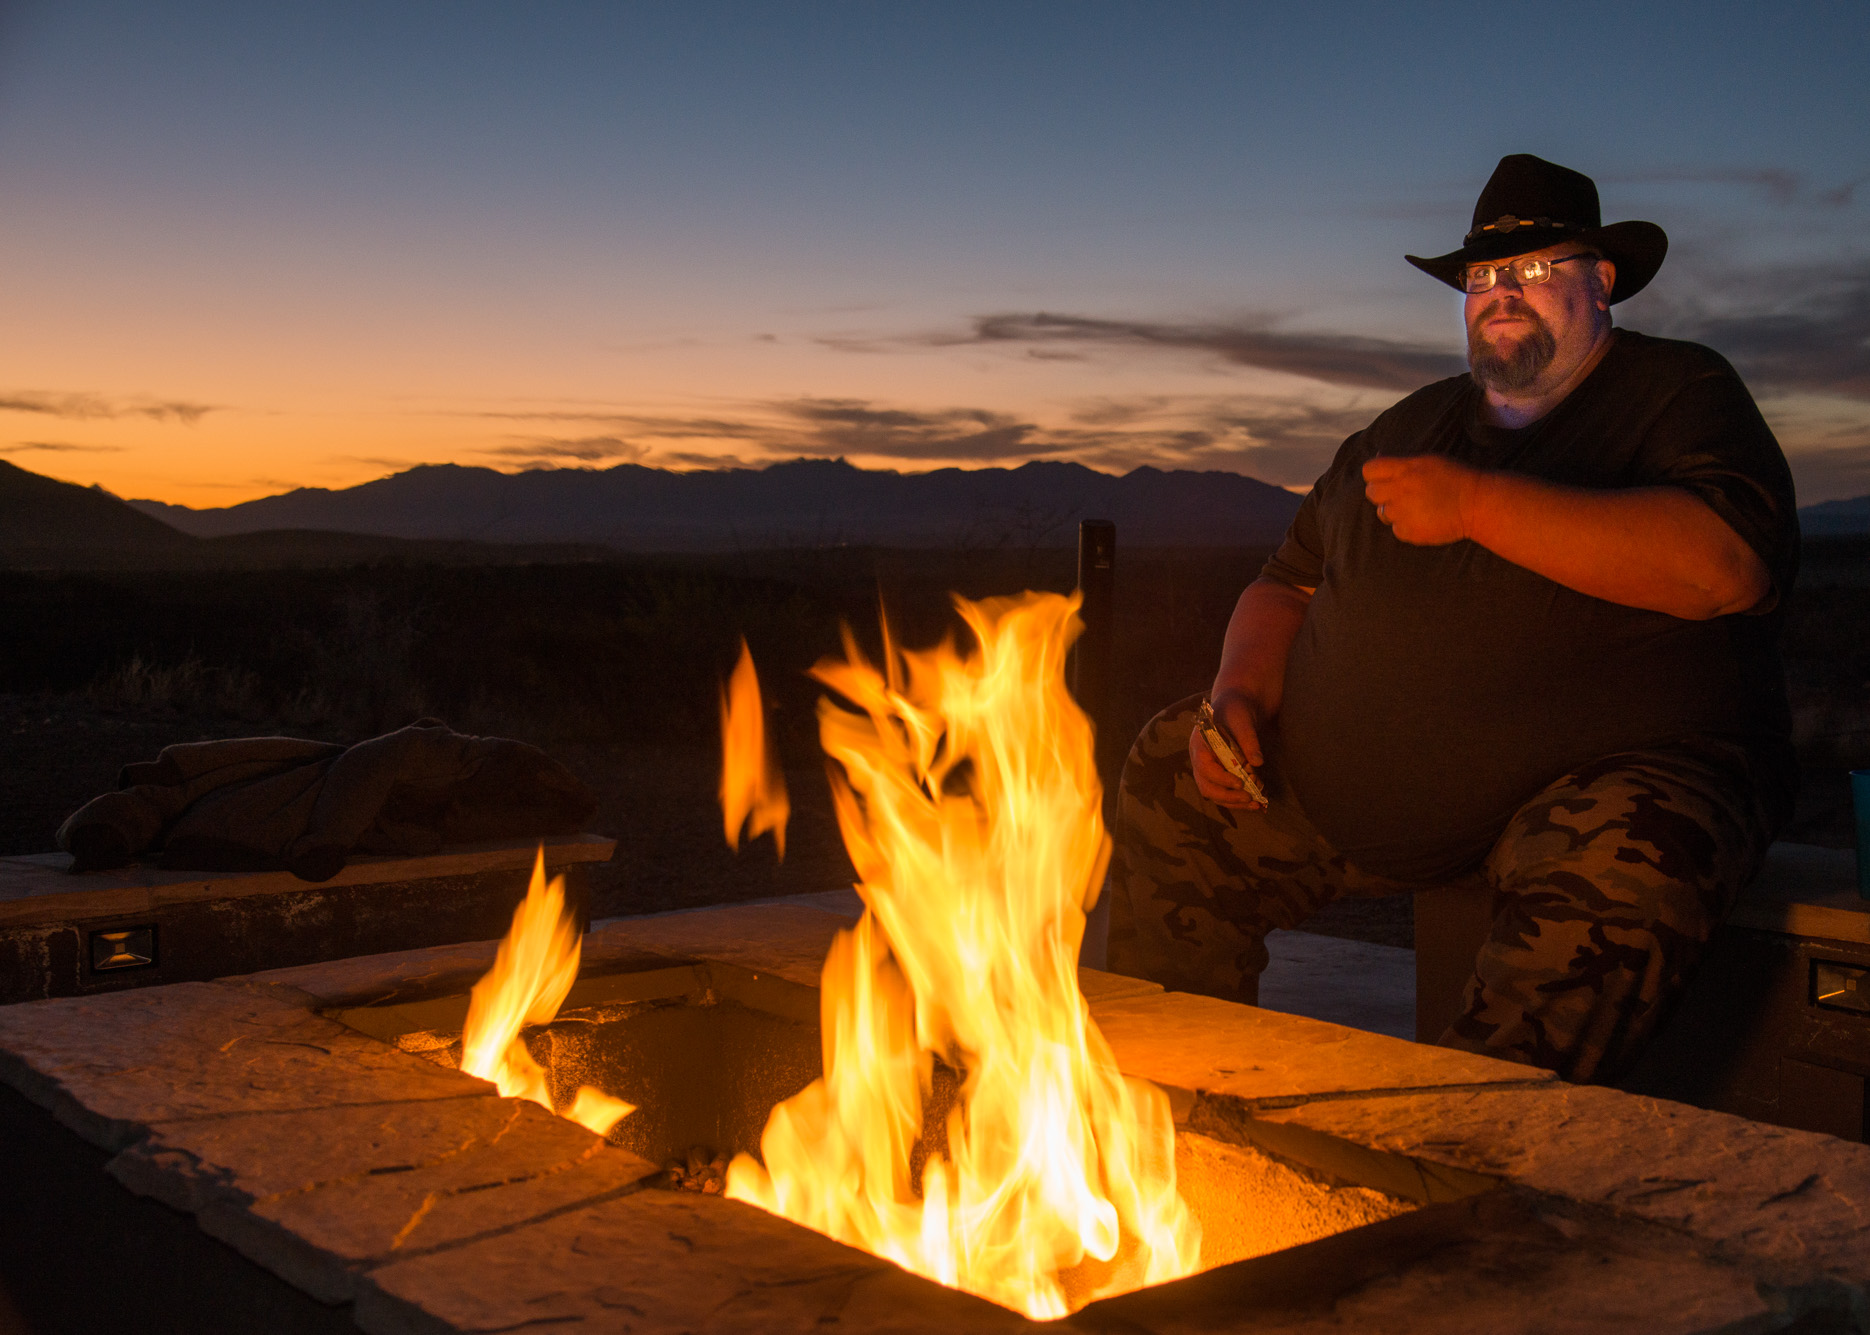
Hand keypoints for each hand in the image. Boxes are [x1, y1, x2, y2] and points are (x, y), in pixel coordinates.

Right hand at [1189, 691, 1265, 810]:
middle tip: (1249, 798)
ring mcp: (1209, 770)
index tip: (1240, 783)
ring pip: (1216, 794)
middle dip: (1228, 797)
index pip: (1205, 767)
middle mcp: (1200, 761)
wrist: (1236, 708)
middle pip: (1207, 787)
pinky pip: (1226, 792)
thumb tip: (1258, 762)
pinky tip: (1257, 801)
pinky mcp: (1220, 775)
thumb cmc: (1236, 710)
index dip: (1221, 778)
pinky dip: (1239, 800)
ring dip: (1235, 803)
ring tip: (1257, 804)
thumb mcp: (1243, 720)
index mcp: (1199, 745)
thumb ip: (1248, 739)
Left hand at [1361, 454, 1482, 545]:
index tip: (1382, 477)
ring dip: (1393, 510)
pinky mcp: (1409, 532)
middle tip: (1397, 494)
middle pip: (1371, 492)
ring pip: (1382, 513)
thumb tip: (1379, 457)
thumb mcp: (1428, 461)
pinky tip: (1422, 519)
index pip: (1369, 469)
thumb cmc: (1455, 478)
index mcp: (1405, 469)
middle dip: (1380, 492)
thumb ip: (1402, 462)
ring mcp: (1403, 513)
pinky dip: (1405, 526)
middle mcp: (1400, 490)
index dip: (1374, 473)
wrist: (1476, 503)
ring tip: (1415, 507)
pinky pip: (1396, 529)